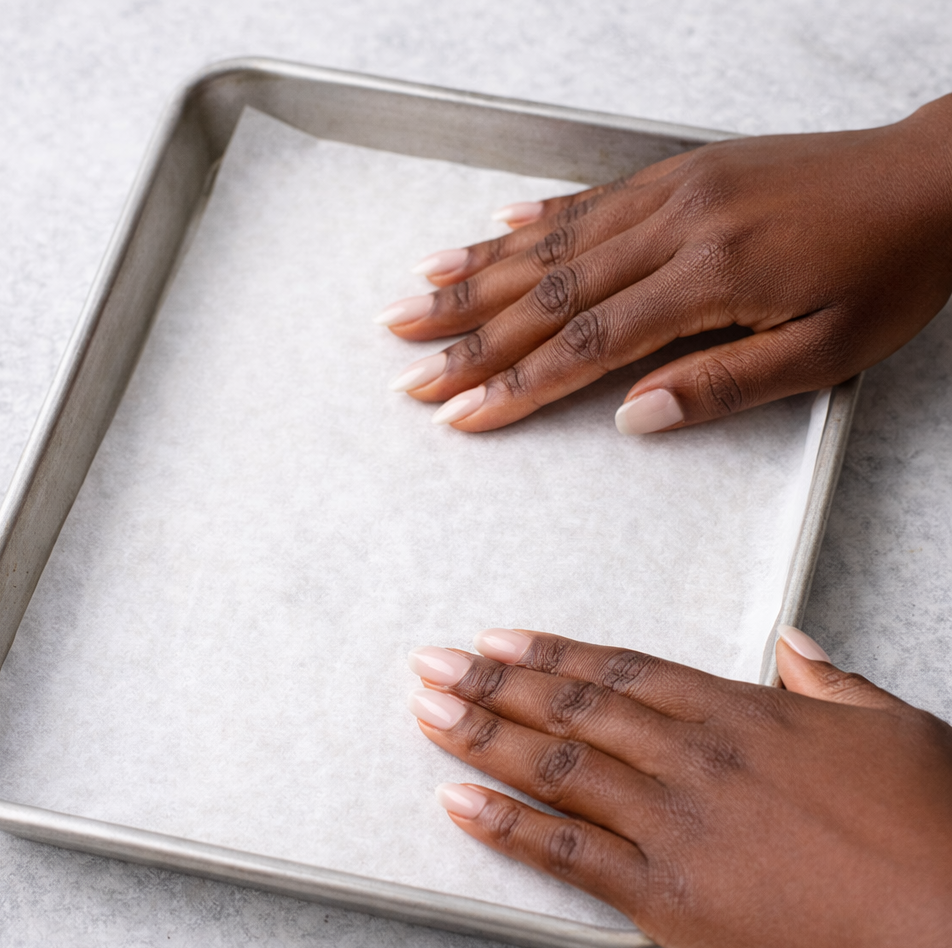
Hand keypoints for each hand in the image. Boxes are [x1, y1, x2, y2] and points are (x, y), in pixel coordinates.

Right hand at [381, 95, 951, 433]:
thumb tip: (633, 417)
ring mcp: (671, 191)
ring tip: (416, 297)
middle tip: (406, 362)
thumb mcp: (828, 352)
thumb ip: (725, 386)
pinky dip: (532, 220)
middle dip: (470, 335)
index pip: (587, 345)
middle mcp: (674, 226)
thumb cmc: (890, 271)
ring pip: (553, 242)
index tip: (458, 412)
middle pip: (548, 292)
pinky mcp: (678, 172)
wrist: (937, 175)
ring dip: (477, 274)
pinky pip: (589, 197)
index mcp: (710, 278)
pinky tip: (490, 232)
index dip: (515, 385)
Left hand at [405, 628, 951, 947]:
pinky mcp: (667, 895)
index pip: (621, 670)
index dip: (552, 653)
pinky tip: (456, 802)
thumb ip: (832, 684)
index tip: (500, 638)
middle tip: (434, 661)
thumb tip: (796, 646)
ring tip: (426, 709)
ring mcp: (673, 822)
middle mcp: (692, 756)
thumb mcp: (897, 730)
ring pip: (555, 764)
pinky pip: (565, 852)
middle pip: (572, 707)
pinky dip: (504, 824)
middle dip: (493, 682)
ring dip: (481, 734)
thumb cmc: (937, 831)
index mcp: (741, 713)